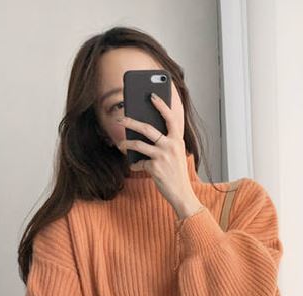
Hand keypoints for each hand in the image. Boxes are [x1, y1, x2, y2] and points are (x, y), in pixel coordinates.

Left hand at [116, 85, 198, 213]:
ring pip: (138, 144)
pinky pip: (139, 162)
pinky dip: (136, 165)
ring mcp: (162, 156)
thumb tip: (144, 132)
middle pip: (147, 128)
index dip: (161, 105)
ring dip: (126, 143)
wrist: (181, 193)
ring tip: (120, 143)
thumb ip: (166, 142)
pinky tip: (136, 166)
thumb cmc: (176, 173)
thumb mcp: (176, 154)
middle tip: (121, 118)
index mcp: (178, 140)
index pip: (170, 118)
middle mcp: (171, 146)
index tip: (152, 95)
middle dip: (131, 121)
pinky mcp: (154, 167)